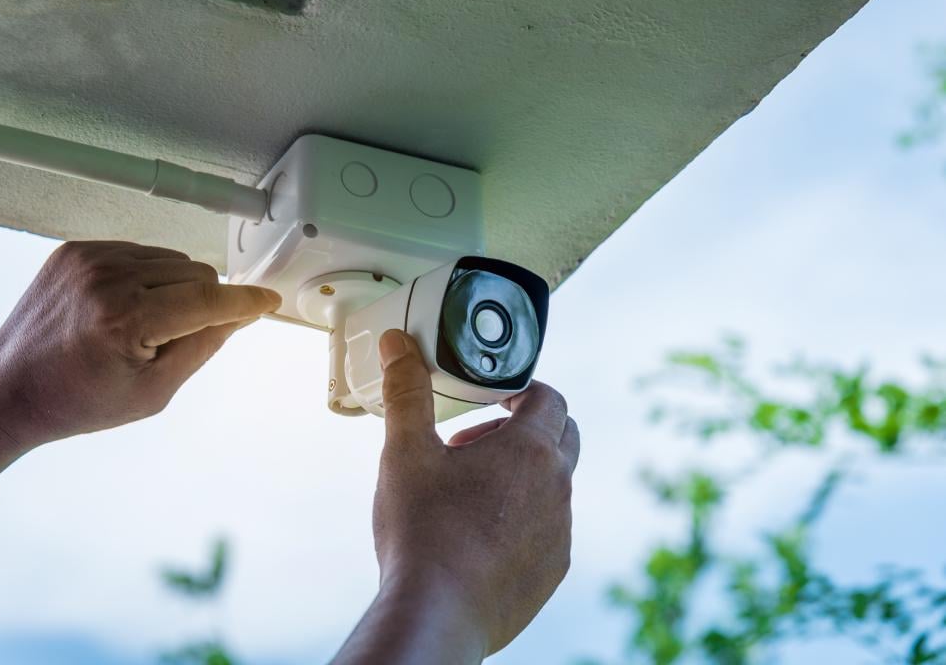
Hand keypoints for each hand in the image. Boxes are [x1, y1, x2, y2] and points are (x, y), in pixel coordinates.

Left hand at [0, 240, 280, 481]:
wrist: (9, 390)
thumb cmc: (77, 400)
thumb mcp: (154, 392)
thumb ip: (203, 347)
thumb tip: (239, 316)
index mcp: (126, 320)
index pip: (208, 298)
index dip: (244, 301)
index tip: (267, 300)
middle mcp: (107, 279)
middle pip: (196, 273)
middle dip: (202, 303)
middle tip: (173, 339)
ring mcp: (88, 259)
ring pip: (171, 259)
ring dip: (175, 288)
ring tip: (143, 325)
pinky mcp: (75, 250)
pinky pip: (140, 252)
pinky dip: (146, 276)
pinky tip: (124, 308)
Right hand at [367, 329, 577, 657]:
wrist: (437, 615)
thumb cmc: (423, 532)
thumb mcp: (405, 452)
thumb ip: (406, 394)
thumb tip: (399, 345)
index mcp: (530, 450)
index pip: (549, 398)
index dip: (521, 391)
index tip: (491, 399)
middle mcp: (557, 488)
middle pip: (562, 437)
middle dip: (523, 430)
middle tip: (473, 445)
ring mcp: (559, 532)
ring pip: (554, 486)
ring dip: (521, 477)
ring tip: (467, 492)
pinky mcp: (552, 570)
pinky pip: (548, 529)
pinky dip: (523, 519)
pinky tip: (479, 535)